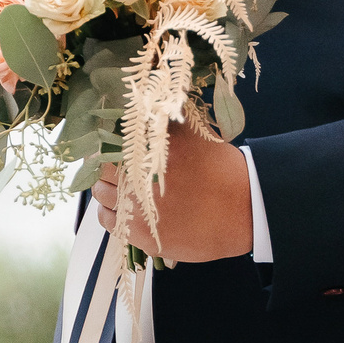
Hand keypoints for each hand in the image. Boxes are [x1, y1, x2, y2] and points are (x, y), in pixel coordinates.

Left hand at [90, 127, 253, 262]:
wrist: (243, 209)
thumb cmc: (220, 168)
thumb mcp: (192, 133)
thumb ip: (163, 122)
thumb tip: (139, 108)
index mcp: (147, 149)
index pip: (106, 143)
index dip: (103, 143)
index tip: (104, 145)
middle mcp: (136, 177)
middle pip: (101, 169)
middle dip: (105, 166)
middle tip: (112, 167)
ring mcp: (136, 208)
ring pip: (101, 194)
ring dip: (106, 188)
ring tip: (117, 188)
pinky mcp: (140, 234)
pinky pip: (108, 221)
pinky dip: (110, 213)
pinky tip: (121, 209)